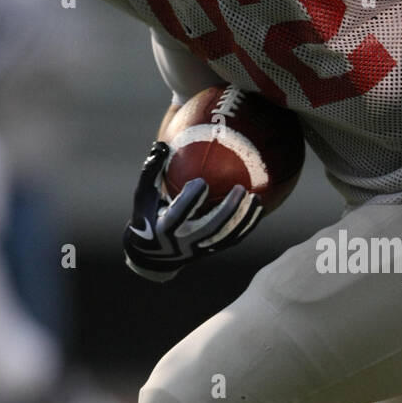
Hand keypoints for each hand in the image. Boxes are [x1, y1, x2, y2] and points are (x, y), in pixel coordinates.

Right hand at [122, 141, 263, 281]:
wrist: (152, 257)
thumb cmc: (146, 217)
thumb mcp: (142, 196)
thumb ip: (151, 172)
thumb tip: (162, 145)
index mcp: (164, 228)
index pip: (179, 214)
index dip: (191, 200)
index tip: (202, 182)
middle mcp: (183, 241)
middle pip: (210, 228)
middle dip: (227, 210)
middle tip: (241, 188)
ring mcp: (198, 249)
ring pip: (225, 236)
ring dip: (243, 218)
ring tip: (257, 199)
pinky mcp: (210, 252)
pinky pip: (232, 240)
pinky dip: (247, 226)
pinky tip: (258, 209)